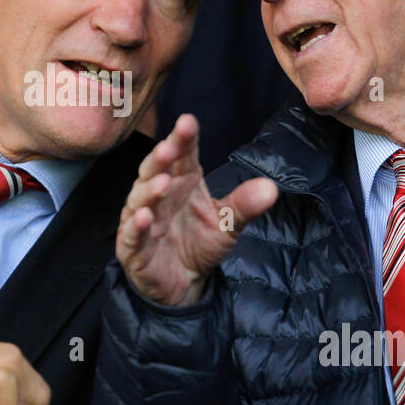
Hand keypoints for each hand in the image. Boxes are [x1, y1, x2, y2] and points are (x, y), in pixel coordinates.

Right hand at [117, 113, 277, 305]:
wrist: (183, 283)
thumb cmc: (200, 243)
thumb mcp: (227, 224)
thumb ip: (244, 204)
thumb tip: (272, 188)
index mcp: (182, 181)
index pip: (182, 155)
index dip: (183, 139)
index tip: (188, 122)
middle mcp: (158, 195)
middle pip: (155, 171)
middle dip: (160, 159)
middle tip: (169, 148)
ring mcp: (142, 219)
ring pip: (140, 199)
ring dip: (150, 191)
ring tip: (163, 183)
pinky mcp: (133, 247)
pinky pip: (132, 234)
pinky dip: (137, 225)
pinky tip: (144, 217)